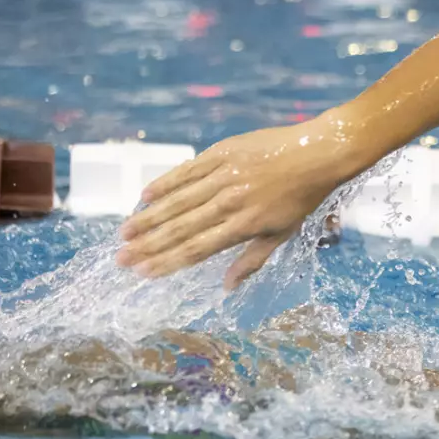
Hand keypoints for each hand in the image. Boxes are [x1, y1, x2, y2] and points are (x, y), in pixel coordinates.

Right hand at [116, 119, 356, 288]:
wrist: (317, 152)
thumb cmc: (302, 198)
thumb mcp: (283, 233)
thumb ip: (252, 259)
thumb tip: (227, 286)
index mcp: (245, 225)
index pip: (197, 249)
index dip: (168, 262)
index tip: (143, 272)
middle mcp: (230, 202)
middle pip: (180, 228)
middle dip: (148, 245)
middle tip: (121, 257)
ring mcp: (224, 176)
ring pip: (177, 200)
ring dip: (148, 217)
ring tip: (125, 232)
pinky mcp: (221, 153)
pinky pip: (186, 170)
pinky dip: (164, 183)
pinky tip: (144, 196)